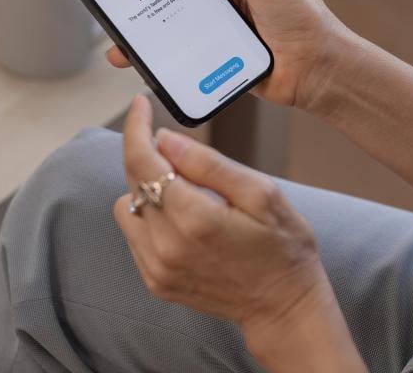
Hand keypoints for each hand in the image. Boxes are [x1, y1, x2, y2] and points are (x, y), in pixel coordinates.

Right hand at [106, 0, 351, 109]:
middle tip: (113, 0)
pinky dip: (161, 57)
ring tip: (119, 41)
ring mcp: (217, 29)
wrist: (317, 69)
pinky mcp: (216, 58)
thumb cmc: (303, 15)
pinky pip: (183, 54)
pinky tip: (143, 62)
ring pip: (171, 25)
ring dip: (144, 31)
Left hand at [113, 96, 362, 368]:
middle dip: (152, 155)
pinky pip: (135, 234)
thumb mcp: (261, 193)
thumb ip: (209, 163)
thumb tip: (164, 139)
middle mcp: (166, 245)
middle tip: (186, 155)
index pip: (143, 160)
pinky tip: (185, 221)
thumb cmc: (283, 247)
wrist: (284, 308)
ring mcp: (157, 267)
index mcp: (194, 218)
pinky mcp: (155, 281)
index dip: (137, 127)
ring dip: (149, 189)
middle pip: (133, 179)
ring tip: (190, 195)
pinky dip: (152, 217)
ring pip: (128, 206)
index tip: (140, 106)